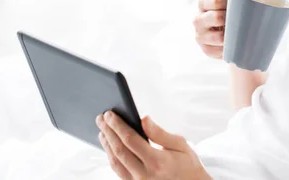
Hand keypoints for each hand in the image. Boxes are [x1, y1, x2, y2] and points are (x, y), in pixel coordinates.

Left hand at [96, 112, 210, 179]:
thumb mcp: (180, 145)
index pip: (130, 139)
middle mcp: (144, 175)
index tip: (109, 114)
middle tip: (100, 118)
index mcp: (157, 161)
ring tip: (103, 130)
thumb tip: (143, 119)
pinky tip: (110, 146)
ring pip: (115, 162)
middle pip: (119, 150)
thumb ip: (159, 133)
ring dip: (106, 145)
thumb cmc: (188, 165)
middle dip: (108, 131)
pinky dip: (112, 157)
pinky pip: (119, 171)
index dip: (117, 125)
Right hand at [193, 0, 250, 58]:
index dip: (227, 2)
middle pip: (215, 18)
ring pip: (216, 37)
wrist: (226, 31)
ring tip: (241, 34)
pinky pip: (218, 51)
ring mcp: (200, 35)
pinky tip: (235, 47)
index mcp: (203, 3)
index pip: (214, 0)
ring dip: (230, 36)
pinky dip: (228, 50)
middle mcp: (198, 19)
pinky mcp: (206, 49)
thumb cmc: (230, 11)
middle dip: (230, 19)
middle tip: (243, 20)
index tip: (239, 4)